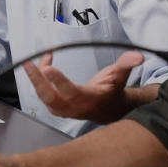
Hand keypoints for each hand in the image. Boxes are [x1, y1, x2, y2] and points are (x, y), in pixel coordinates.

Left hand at [23, 50, 145, 123]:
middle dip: (37, 81)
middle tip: (28, 64)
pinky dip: (39, 80)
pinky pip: (44, 95)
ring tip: (30, 62)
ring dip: (35, 80)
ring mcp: (64, 110)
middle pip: (50, 97)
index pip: (71, 91)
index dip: (59, 80)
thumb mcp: (121, 76)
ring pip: (44, 97)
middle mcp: (74, 107)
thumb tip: (138, 56)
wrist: (110, 109)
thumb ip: (127, 64)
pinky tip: (41, 65)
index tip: (48, 67)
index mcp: (89, 99)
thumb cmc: (113, 89)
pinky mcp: (58, 108)